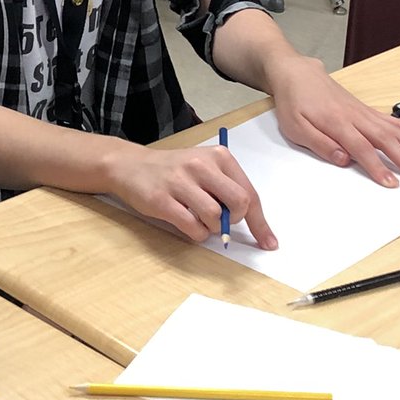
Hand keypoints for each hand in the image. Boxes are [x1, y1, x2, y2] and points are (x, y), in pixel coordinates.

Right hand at [108, 143, 277, 248]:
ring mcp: (180, 182)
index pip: (249, 193)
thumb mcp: (203, 168)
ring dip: (212, 228)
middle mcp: (200, 165)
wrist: (130, 165)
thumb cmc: (173, 170)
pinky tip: (187, 223)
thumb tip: (253, 225)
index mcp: (217, 156)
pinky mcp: (162, 200)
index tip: (269, 242)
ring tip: (199, 219)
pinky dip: (196, 233)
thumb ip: (226, 188)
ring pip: (215, 217)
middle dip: (236, 220)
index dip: (260, 222)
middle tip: (222, 222)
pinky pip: (192, 227)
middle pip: (239, 203)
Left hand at [268, 55, 399, 186]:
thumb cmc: (294, 102)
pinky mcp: (367, 110)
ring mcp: (364, 112)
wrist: (297, 74)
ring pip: (396, 130)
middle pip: (386, 139)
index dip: (377, 166)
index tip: (391, 182)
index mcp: (337, 123)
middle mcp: (355, 117)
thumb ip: (319, 144)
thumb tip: (342, 159)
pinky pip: (394, 121)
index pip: (361, 148)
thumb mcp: (295, 127)